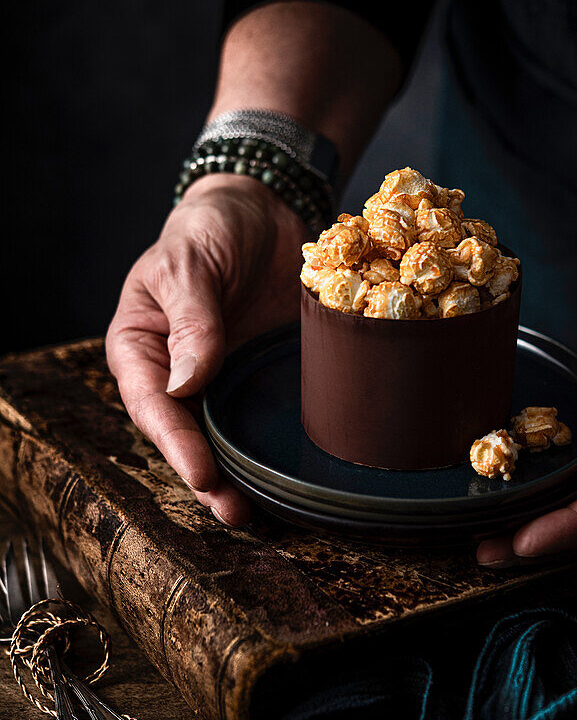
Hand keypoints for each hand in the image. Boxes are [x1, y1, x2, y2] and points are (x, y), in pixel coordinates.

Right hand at [106, 174, 304, 524]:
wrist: (266, 208)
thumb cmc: (210, 228)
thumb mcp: (191, 263)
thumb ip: (191, 319)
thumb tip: (187, 383)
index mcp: (143, 345)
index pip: (152, 403)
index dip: (175, 442)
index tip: (201, 471)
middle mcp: (178, 371)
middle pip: (186, 433)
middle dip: (206, 476)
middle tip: (233, 511)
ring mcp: (224, 376)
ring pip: (225, 434)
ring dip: (239, 474)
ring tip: (257, 511)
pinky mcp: (263, 374)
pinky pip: (265, 414)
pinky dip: (273, 445)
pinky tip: (289, 472)